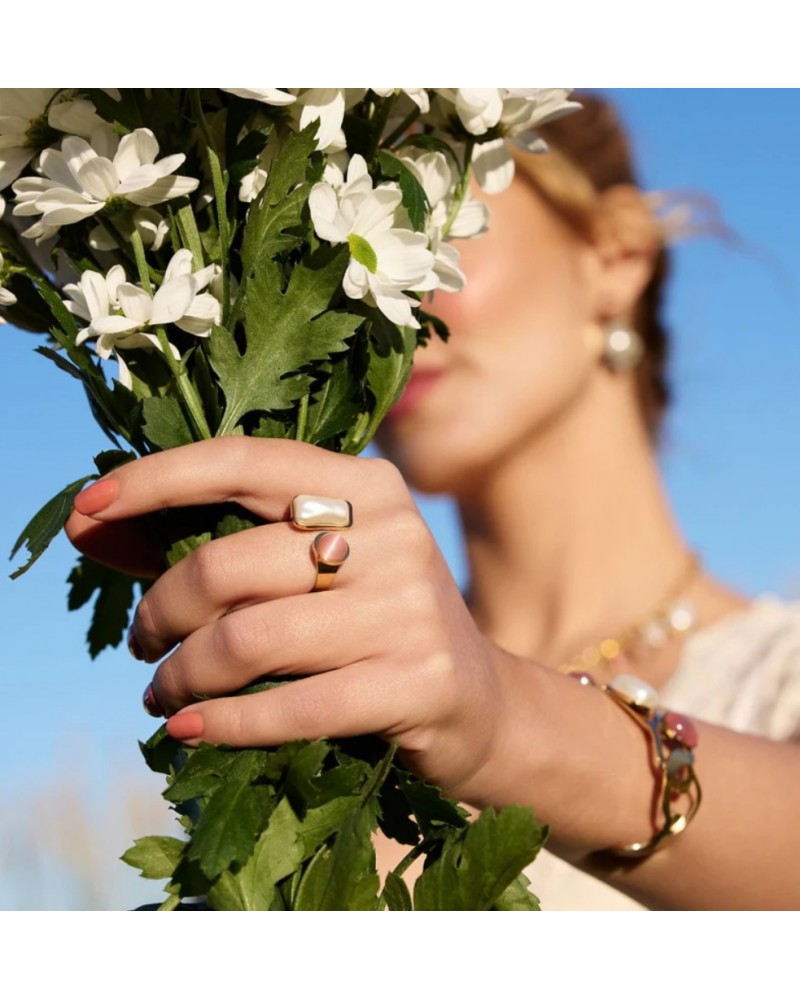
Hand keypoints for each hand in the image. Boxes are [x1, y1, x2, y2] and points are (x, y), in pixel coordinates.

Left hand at [65, 438, 506, 798]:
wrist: (480, 703)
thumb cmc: (371, 624)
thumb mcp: (315, 566)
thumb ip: (222, 542)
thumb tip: (96, 532)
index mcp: (367, 483)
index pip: (240, 461)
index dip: (153, 480)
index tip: (89, 509)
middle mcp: (394, 534)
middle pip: (228, 565)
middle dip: (159, 611)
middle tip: (144, 643)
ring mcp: (410, 610)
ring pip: (248, 640)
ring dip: (182, 675)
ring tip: (163, 692)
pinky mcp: (416, 684)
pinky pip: (290, 708)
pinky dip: (224, 724)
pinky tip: (191, 730)